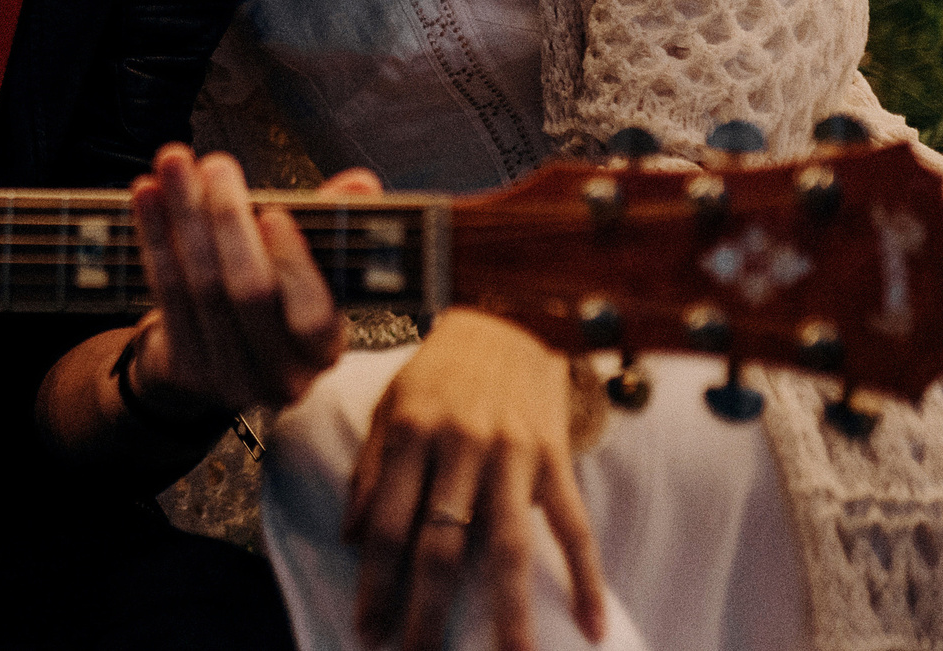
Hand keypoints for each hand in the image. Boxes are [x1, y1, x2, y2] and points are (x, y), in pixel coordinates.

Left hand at [125, 145, 382, 417]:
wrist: (214, 353)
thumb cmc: (272, 296)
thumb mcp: (307, 266)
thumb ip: (330, 226)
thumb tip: (362, 183)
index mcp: (324, 350)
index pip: (313, 315)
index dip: (293, 264)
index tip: (274, 213)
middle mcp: (282, 376)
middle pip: (249, 292)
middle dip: (229, 220)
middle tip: (217, 164)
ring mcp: (230, 378)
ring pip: (201, 286)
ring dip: (184, 215)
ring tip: (174, 161)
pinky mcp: (185, 368)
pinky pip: (165, 291)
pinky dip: (154, 236)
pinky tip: (146, 194)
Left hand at [343, 309, 604, 650]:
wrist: (508, 322)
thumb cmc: (438, 373)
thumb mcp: (389, 406)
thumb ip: (369, 470)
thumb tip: (351, 538)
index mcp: (411, 434)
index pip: (389, 525)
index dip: (376, 583)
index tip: (366, 631)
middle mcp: (460, 447)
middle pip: (442, 546)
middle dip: (428, 612)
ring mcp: (512, 455)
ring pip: (509, 547)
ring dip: (509, 613)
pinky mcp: (555, 460)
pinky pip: (574, 527)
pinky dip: (585, 578)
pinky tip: (591, 625)